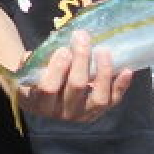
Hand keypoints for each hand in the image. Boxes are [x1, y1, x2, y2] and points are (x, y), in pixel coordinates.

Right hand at [17, 30, 132, 121]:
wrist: (44, 106)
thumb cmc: (34, 83)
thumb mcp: (26, 75)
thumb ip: (31, 62)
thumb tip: (45, 47)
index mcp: (40, 103)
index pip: (49, 88)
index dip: (57, 68)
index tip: (63, 49)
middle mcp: (62, 113)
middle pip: (76, 86)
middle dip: (81, 59)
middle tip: (82, 38)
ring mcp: (82, 115)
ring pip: (99, 97)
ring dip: (103, 72)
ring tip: (103, 51)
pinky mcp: (97, 113)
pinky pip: (113, 101)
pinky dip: (121, 86)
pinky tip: (127, 70)